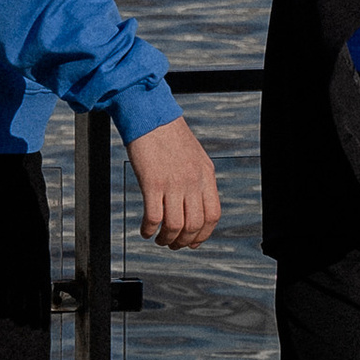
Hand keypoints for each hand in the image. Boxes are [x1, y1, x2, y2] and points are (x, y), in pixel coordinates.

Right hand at [124, 114, 219, 248]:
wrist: (150, 114)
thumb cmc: (168, 134)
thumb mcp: (194, 156)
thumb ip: (198, 180)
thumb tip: (195, 206)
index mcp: (206, 174)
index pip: (213, 215)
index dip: (203, 234)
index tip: (193, 242)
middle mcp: (193, 180)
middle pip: (195, 225)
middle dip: (183, 242)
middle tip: (173, 244)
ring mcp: (173, 182)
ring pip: (175, 226)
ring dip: (166, 240)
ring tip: (158, 239)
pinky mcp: (152, 182)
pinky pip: (154, 218)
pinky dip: (149, 230)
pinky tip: (145, 230)